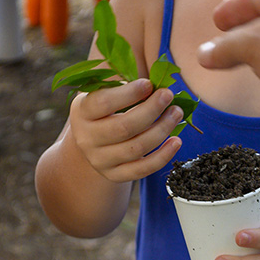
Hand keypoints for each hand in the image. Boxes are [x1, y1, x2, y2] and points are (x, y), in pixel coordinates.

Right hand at [68, 78, 183, 182]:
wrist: (92, 141)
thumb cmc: (105, 109)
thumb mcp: (105, 92)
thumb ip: (125, 87)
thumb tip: (157, 84)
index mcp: (82, 112)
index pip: (104, 103)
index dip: (129, 93)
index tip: (149, 84)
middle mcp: (87, 138)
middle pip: (124, 127)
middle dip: (151, 110)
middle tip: (168, 95)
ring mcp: (100, 160)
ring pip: (137, 148)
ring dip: (162, 129)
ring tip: (176, 113)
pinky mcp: (114, 175)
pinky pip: (142, 170)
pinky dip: (163, 156)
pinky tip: (176, 141)